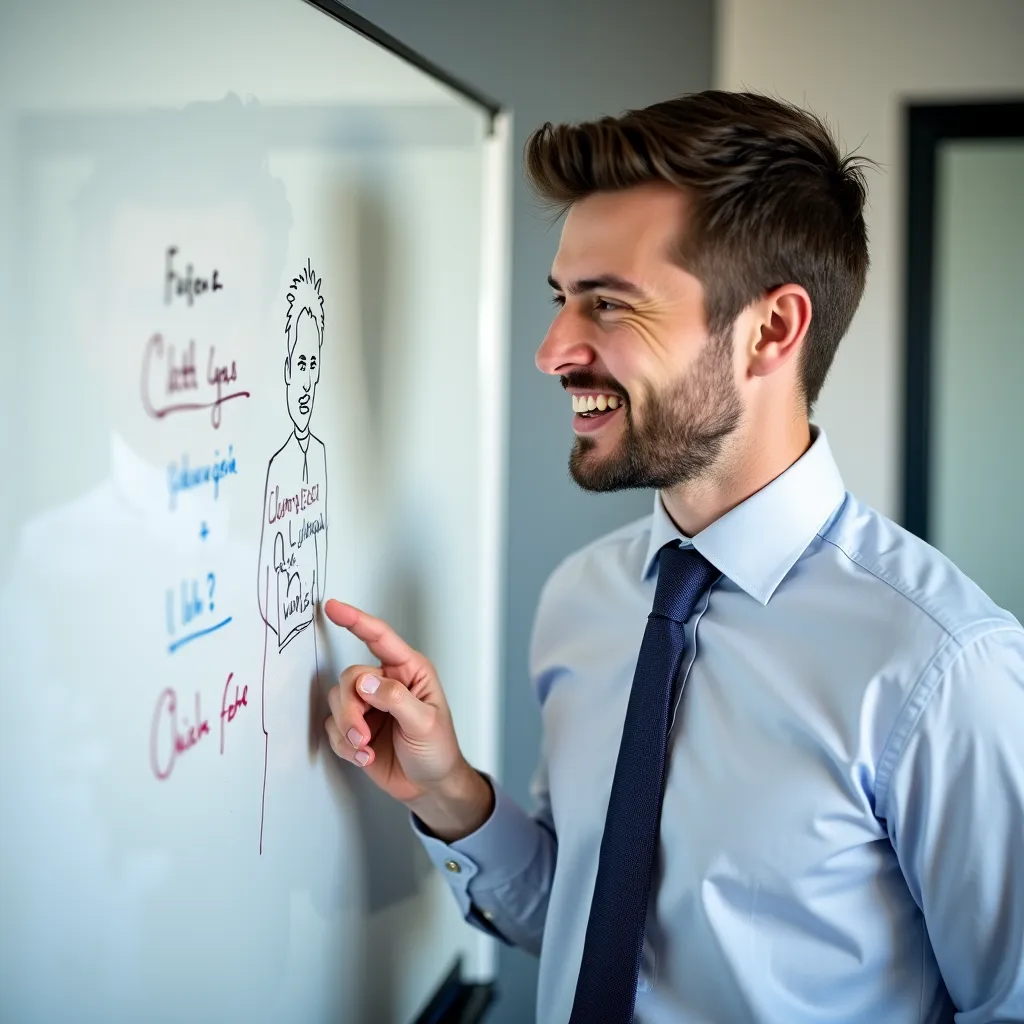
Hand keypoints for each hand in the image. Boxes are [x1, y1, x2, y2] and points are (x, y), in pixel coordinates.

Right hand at [322, 599, 492, 839]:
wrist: (430, 787)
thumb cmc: (438, 750)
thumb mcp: (425, 723)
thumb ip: (395, 699)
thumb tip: (366, 682)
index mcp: (409, 671)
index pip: (379, 637)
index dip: (355, 620)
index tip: (332, 607)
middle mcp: (386, 683)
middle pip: (350, 677)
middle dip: (351, 708)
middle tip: (363, 734)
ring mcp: (369, 706)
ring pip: (337, 701)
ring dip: (347, 728)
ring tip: (365, 748)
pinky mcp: (356, 728)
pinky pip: (334, 727)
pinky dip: (345, 744)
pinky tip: (365, 757)